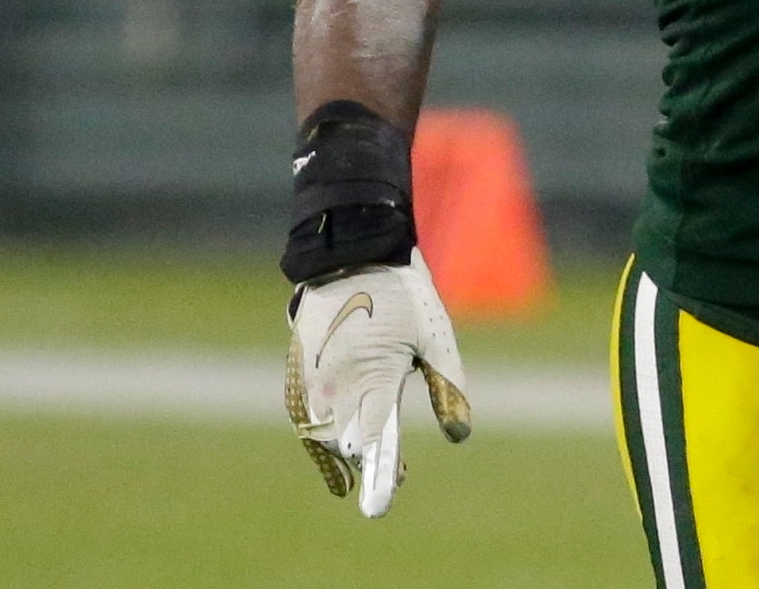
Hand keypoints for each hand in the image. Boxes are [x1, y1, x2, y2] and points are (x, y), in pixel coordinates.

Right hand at [286, 251, 472, 516]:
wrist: (351, 250)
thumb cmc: (403, 292)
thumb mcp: (436, 335)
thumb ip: (448, 385)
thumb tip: (460, 435)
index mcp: (374, 375)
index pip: (374, 439)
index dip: (378, 474)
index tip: (377, 507)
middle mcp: (337, 381)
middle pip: (346, 443)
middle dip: (368, 464)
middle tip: (397, 476)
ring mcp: (312, 375)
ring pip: (321, 432)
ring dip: (342, 452)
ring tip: (369, 459)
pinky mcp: (299, 365)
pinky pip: (304, 413)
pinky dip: (318, 433)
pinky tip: (336, 438)